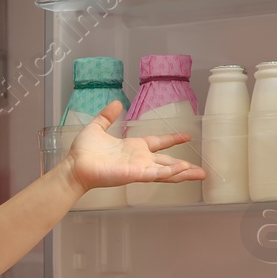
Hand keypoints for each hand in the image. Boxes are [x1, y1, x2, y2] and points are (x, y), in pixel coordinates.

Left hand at [65, 100, 208, 192]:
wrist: (74, 166)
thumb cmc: (83, 152)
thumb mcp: (97, 128)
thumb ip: (107, 116)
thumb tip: (116, 103)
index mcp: (133, 147)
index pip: (158, 143)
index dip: (172, 139)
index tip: (186, 136)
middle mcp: (139, 159)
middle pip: (168, 162)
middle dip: (185, 166)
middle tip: (202, 170)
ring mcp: (138, 168)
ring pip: (166, 170)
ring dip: (183, 172)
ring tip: (200, 174)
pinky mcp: (134, 174)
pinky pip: (156, 173)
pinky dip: (170, 171)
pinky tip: (182, 169)